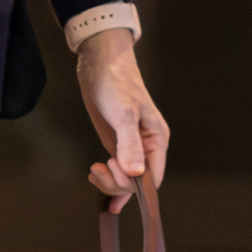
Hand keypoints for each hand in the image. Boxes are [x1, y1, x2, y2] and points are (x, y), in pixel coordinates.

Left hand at [78, 28, 170, 198]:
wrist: (100, 64)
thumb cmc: (117, 83)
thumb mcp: (124, 114)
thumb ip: (129, 145)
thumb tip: (136, 173)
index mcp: (157, 140)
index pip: (153, 177)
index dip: (135, 185)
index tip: (116, 176)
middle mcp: (147, 146)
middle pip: (137, 182)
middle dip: (117, 182)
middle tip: (98, 168)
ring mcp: (130, 146)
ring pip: (125, 178)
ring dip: (109, 181)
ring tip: (94, 170)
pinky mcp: (115, 143)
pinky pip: (117, 170)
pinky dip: (108, 181)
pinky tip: (101, 187)